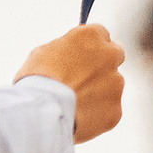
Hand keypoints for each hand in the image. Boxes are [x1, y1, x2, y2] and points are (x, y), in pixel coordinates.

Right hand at [17, 24, 125, 143]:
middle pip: (114, 56)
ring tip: (74, 104)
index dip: (90, 48)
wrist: (41, 113)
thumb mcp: (44, 52)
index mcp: (91, 36)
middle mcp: (109, 56)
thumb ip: (66, 49)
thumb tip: (69, 53)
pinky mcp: (116, 109)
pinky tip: (79, 117)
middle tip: (83, 80)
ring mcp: (116, 83)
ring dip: (100, 92)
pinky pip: (109, 110)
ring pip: (112, 86)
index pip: (101, 35)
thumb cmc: (37, 81)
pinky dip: (97, 114)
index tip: (83, 57)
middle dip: (102, 66)